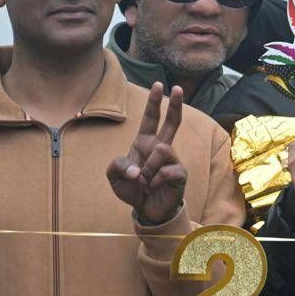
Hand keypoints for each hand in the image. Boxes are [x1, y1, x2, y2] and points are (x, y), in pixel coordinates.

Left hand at [108, 83, 186, 224]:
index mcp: (145, 144)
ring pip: (162, 150)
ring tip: (145, 182)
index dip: (153, 102)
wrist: (146, 210)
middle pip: (172, 122)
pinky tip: (153, 188)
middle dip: (175, 104)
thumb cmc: (132, 189)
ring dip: (149, 168)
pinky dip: (154, 181)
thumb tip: (137, 169)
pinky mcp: (180, 174)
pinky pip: (166, 171)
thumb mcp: (114, 177)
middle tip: (178, 87)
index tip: (158, 85)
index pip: (151, 119)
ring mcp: (173, 160)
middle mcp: (161, 148)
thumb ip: (117, 166)